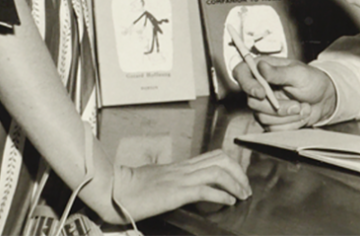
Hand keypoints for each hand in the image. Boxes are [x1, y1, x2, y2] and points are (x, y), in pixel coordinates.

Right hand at [111, 150, 250, 221]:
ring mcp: (180, 179)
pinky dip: (221, 195)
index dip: (231, 166)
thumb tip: (183, 189)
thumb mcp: (156, 181)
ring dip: (235, 183)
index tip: (239, 180)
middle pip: (221, 159)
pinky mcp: (176, 192)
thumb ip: (171, 182)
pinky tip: (228, 202)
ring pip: (218, 171)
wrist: (114, 190)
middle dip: (239, 173)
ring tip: (242, 196)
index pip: (213, 156)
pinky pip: (205, 189)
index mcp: (180, 166)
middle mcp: (183, 169)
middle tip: (246, 188)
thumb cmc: (130, 189)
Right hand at [233, 56, 336, 128]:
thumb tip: (260, 66)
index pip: (241, 73)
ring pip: (262, 117)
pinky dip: (289, 124)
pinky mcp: (270, 121)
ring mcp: (264, 105)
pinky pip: (272, 129)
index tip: (262, 93)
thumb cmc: (312, 81)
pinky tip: (298, 115)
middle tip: (296, 104)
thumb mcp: (298, 73)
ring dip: (286, 116)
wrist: (324, 100)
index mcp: (263, 69)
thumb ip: (278, 72)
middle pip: (252, 101)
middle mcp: (260, 87)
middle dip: (277, 107)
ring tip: (301, 107)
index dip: (247, 84)